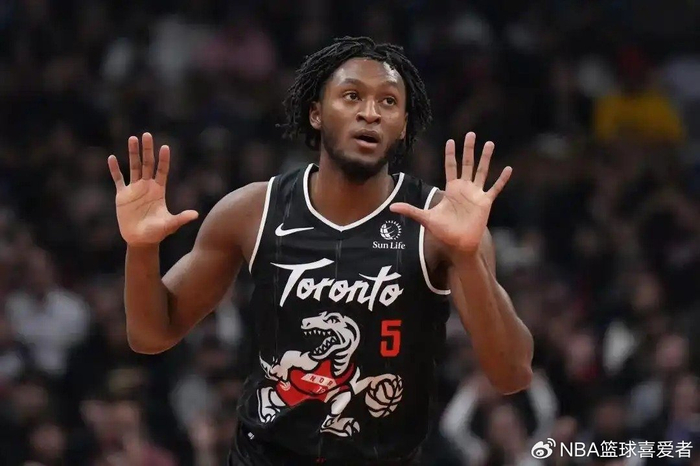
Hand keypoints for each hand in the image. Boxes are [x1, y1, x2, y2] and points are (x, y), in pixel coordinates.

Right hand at [108, 133, 198, 245]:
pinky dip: (114, 169)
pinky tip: (112, 158)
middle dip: (147, 150)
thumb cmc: (157, 232)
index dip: (163, 159)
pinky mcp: (122, 196)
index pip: (162, 171)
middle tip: (147, 135)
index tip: (165, 147)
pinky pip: (118, 179)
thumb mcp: (170, 225)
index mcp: (159, 191)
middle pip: (147, 164)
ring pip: (134, 167)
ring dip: (132, 153)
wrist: (140, 240)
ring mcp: (134, 190)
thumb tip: (196, 214)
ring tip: (132, 138)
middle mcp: (147, 187)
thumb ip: (181, 218)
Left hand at [390, 132, 510, 253]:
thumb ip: (410, 210)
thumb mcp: (426, 218)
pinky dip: (502, 179)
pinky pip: (495, 188)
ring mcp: (476, 194)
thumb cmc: (444, 232)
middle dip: (468, 149)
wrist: (459, 244)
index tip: (451, 140)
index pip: (450, 167)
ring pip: (481, 171)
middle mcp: (464, 189)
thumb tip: (391, 207)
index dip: (450, 154)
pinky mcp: (485, 203)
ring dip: (485, 158)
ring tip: (489, 143)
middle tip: (471, 134)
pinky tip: (508, 169)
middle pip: (467, 164)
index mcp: (451, 189)